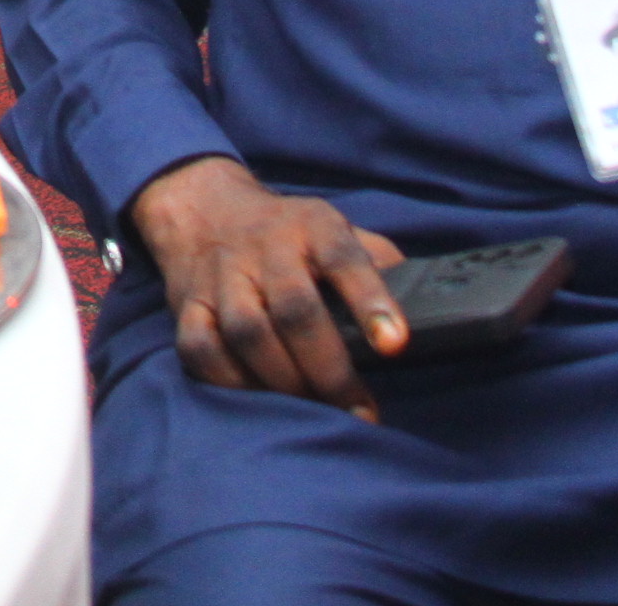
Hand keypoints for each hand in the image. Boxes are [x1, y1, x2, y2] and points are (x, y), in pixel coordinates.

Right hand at [127, 155, 409, 419]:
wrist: (204, 208)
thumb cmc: (288, 232)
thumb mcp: (336, 228)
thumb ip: (377, 260)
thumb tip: (429, 305)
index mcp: (313, 226)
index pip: (345, 258)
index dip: (371, 302)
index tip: (395, 345)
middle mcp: (265, 247)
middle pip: (295, 308)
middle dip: (330, 368)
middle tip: (359, 410)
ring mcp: (222, 275)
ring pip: (248, 332)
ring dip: (284, 380)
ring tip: (313, 410)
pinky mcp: (188, 303)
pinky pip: (200, 349)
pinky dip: (230, 380)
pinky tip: (258, 398)